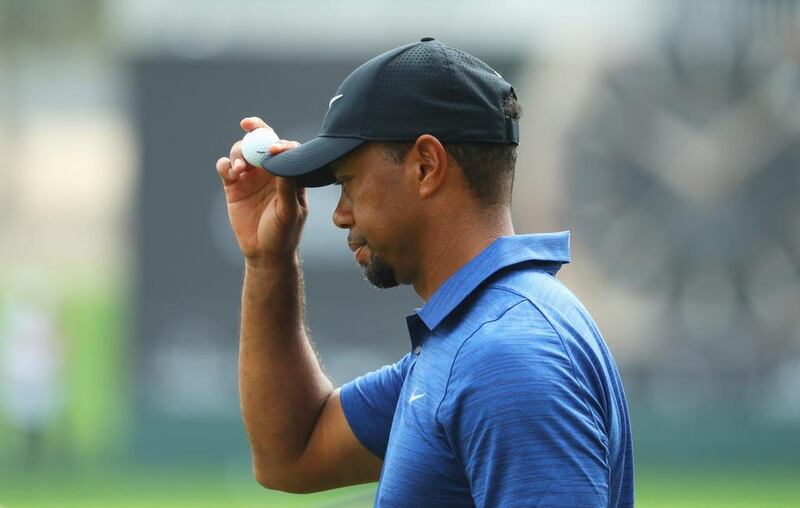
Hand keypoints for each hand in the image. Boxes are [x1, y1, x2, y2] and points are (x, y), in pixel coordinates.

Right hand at [216, 117, 306, 264]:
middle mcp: (270, 171)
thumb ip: (287, 186)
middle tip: (248, 126)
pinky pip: (226, 167)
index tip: (273, 146)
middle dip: (255, 130)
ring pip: (242, 152)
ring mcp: (251, 177)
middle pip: (261, 142)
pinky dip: (225, 164)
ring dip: (239, 152)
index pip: (286, 149)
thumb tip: (284, 160)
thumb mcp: (289, 211)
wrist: (263, 253)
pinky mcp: (234, 186)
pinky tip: (229, 171)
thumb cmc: (284, 233)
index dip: (279, 142)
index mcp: (289, 174)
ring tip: (239, 168)